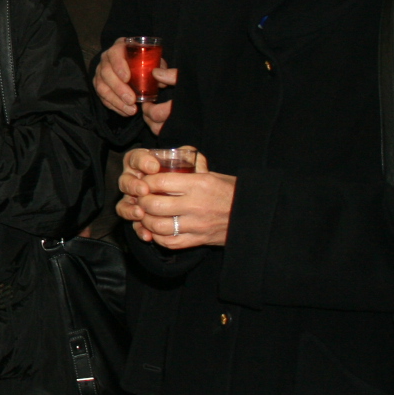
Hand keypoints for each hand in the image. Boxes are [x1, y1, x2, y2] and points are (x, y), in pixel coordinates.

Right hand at [94, 38, 175, 125]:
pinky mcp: (99, 85)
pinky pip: (102, 97)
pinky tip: (125, 112)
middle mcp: (106, 59)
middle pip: (106, 73)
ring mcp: (100, 72)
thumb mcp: (153, 59)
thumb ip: (158, 67)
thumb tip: (160, 81)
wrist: (133, 63)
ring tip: (131, 110)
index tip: (127, 78)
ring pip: (102, 87)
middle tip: (132, 100)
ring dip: (116, 100)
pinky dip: (114, 106)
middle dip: (119, 88)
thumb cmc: (144, 60)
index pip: (115, 54)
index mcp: (119, 48)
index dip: (119, 65)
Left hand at [117, 148, 233, 249]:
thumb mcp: (213, 174)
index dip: (146, 182)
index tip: (144, 182)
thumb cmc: (231, 192)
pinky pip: (169, 242)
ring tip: (145, 214)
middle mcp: (196, 205)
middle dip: (142, 201)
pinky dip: (158, 236)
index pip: (160, 181)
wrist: (253, 215)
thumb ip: (193, 165)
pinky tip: (156, 229)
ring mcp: (196, 225)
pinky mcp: (198, 240)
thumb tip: (177, 153)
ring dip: (146, 220)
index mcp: (199, 184)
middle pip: (155, 205)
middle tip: (141, 198)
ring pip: (158, 226)